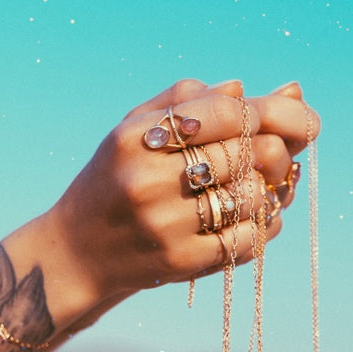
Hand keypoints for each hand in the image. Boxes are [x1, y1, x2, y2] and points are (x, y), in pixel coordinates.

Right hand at [28, 79, 320, 312]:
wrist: (77, 253)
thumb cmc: (114, 181)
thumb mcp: (134, 130)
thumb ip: (185, 101)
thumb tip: (248, 89)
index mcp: (138, 138)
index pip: (226, 112)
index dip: (262, 114)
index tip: (274, 121)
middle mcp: (149, 179)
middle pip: (246, 153)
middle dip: (272, 152)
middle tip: (273, 156)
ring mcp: (165, 225)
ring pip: (251, 196)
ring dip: (267, 190)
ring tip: (260, 187)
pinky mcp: (180, 262)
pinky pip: (247, 239)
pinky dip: (264, 225)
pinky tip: (257, 217)